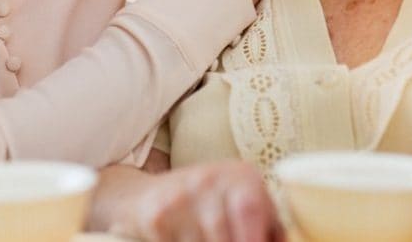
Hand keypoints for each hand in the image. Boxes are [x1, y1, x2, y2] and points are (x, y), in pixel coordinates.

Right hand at [113, 161, 282, 241]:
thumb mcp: (240, 206)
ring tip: (203, 239)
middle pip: (228, 236)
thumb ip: (270, 227)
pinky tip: (183, 240)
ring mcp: (179, 196)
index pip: (252, 211)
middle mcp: (209, 178)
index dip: (254, 238)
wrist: (141, 198)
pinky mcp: (155, 217)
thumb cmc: (206, 208)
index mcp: (241, 176)